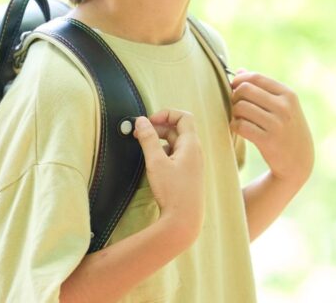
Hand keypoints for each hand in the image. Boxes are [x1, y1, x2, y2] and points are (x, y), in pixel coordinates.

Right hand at [133, 109, 204, 244]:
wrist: (184, 221)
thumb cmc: (173, 192)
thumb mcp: (156, 162)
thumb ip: (148, 139)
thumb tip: (141, 121)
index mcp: (191, 145)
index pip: (184, 116)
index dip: (166, 113)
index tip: (149, 121)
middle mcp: (195, 151)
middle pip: (178, 129)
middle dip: (158, 127)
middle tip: (139, 133)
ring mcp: (193, 163)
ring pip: (176, 143)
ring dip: (160, 140)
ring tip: (143, 146)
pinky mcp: (188, 174)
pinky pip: (176, 155)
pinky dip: (163, 152)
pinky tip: (152, 161)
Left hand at [230, 70, 313, 187]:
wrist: (299, 161)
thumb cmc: (287, 129)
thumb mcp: (283, 106)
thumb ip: (262, 87)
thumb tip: (240, 70)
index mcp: (288, 94)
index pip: (255, 78)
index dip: (239, 80)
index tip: (234, 88)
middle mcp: (284, 107)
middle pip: (245, 90)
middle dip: (235, 96)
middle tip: (236, 106)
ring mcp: (276, 124)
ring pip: (240, 107)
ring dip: (234, 113)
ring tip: (239, 118)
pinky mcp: (267, 141)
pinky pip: (240, 125)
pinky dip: (235, 126)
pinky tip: (239, 129)